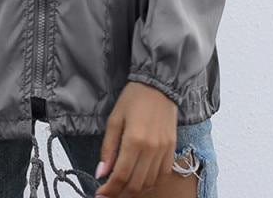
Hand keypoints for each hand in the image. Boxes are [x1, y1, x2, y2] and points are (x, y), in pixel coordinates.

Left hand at [93, 81, 177, 196]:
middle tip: (109, 191)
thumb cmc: (133, 98)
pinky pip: (163, 175)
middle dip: (120, 192)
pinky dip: (151, 182)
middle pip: (136, 184)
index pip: (121, 176)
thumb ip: (108, 148)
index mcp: (134, 140)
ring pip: (150, 183)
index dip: (109, 190)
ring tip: (123, 186)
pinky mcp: (173, 149)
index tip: (100, 194)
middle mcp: (151, 149)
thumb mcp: (114, 120)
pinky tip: (141, 178)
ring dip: (135, 189)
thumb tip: (101, 172)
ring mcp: (164, 150)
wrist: (158, 85)